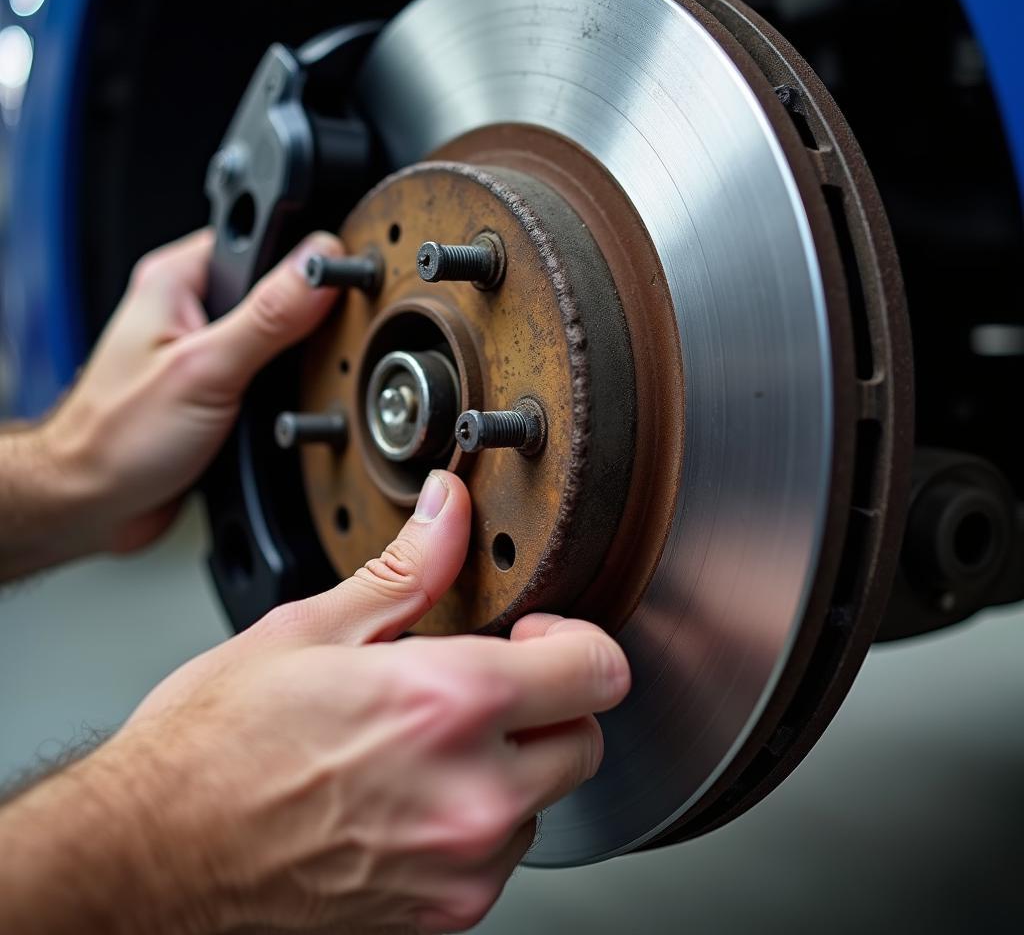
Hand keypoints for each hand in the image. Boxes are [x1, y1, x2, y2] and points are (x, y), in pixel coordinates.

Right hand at [0, 471, 630, 934]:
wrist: (149, 855)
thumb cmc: (214, 745)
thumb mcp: (313, 629)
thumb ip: (409, 568)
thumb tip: (449, 510)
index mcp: (448, 705)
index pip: (597, 670)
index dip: (574, 640)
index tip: (535, 635)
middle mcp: (470, 795)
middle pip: (586, 738)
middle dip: (549, 703)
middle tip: (487, 683)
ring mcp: (459, 866)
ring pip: (546, 799)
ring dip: (512, 764)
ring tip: (432, 741)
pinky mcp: (440, 915)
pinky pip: (501, 856)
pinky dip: (478, 820)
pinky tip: (413, 793)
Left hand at [41, 228, 342, 554]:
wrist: (92, 505)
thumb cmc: (115, 438)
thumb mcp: (208, 369)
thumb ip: (269, 316)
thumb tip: (319, 265)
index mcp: (177, 280)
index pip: (260, 239)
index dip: (304, 257)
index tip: (338, 280)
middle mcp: (187, 309)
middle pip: (273, 291)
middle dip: (303, 319)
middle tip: (311, 346)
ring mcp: (201, 351)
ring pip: (274, 338)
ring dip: (291, 363)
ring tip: (287, 385)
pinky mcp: (213, 389)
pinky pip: (264, 377)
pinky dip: (279, 394)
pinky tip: (276, 409)